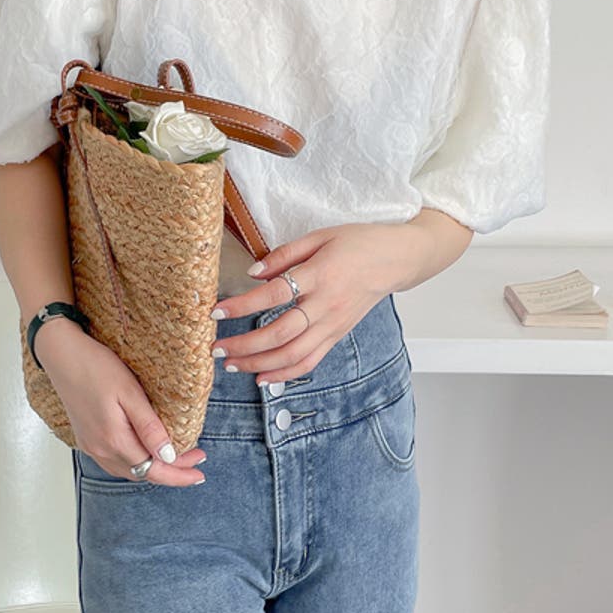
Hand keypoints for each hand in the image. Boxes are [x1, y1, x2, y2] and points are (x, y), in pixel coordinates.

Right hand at [35, 322, 206, 486]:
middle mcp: (100, 449)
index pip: (153, 469)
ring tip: (176, 457)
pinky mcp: (86, 437)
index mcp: (113, 440)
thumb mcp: (130, 392)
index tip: (199, 472)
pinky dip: (134, 462)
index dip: (178, 474)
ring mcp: (90, 445)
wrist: (62, 354)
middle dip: (171, 471)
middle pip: (142, 473)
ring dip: (153, 468)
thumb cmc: (96, 366)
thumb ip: (149, 427)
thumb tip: (169, 456)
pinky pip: (113, 461)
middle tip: (196, 459)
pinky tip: (144, 451)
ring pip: (127, 470)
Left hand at [209, 222, 418, 385]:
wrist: (397, 260)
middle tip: (216, 347)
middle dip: (245, 344)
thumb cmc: (358, 243)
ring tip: (230, 364)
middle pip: (281, 333)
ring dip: (259, 363)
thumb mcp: (319, 236)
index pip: (274, 294)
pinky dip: (285, 374)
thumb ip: (284, 254)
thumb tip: (253, 273)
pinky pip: (310, 361)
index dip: (243, 305)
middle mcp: (327, 305)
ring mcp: (333, 325)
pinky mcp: (337, 336)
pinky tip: (261, 376)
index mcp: (320, 275)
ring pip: (293, 354)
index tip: (217, 311)